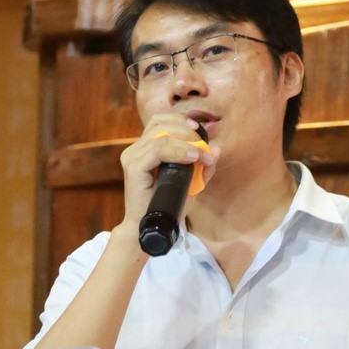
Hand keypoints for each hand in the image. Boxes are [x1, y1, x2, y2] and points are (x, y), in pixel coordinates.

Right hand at [117, 113, 217, 238]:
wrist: (153, 228)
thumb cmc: (168, 206)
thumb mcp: (191, 184)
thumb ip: (202, 168)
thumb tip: (216, 149)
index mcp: (144, 149)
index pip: (158, 122)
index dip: (179, 120)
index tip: (198, 127)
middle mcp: (135, 150)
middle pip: (159, 124)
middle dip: (186, 130)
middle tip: (203, 145)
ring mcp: (132, 157)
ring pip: (161, 137)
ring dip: (186, 142)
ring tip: (201, 154)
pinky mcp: (134, 168)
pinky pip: (157, 150)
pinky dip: (177, 151)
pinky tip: (191, 158)